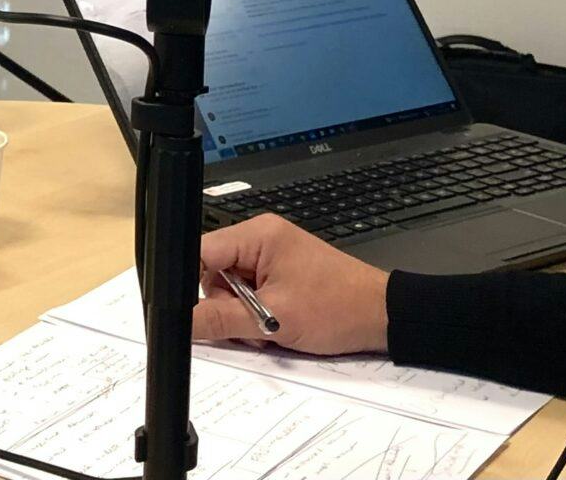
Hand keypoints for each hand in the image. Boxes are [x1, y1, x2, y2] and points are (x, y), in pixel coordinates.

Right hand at [192, 213, 391, 354]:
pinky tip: (277, 326)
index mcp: (258, 235)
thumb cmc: (338, 308)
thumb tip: (184, 322)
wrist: (381, 317)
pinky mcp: (280, 273)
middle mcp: (262, 239)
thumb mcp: (273, 320)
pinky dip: (259, 315)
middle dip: (228, 307)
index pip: (201, 253)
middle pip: (214, 273)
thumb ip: (222, 320)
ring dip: (244, 315)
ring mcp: (272, 256)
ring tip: (272, 329)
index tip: (202, 314)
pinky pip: (251, 294)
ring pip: (232, 288)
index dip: (194, 286)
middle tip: (255, 326)